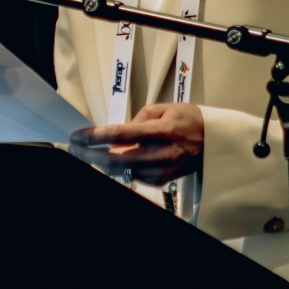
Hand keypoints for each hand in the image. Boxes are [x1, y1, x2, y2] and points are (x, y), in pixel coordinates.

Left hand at [68, 102, 204, 184]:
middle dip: (90, 155)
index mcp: (162, 131)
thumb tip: (118, 131)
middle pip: (116, 160)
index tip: (78, 136)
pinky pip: (133, 176)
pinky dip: (119, 169)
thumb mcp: (164, 108)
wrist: (213, 142)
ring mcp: (161, 170)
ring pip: (121, 172)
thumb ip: (138, 118)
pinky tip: (111, 160)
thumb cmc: (190, 121)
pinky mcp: (161, 180)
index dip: (95, 137)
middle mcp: (161, 153)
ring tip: (87, 154)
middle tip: (75, 149)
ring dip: (101, 163)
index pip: (121, 135)